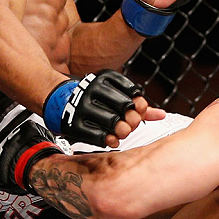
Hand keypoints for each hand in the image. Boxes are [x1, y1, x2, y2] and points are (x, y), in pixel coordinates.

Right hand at [44, 70, 164, 147]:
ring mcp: (82, 106)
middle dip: (132, 120)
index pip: (133, 92)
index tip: (138, 112)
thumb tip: (162, 115)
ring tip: (121, 132)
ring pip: (113, 122)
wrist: (57, 100)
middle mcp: (92, 89)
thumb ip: (137, 106)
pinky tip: (111, 139)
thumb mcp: (114, 96)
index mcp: (104, 78)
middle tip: (130, 125)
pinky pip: (97, 136)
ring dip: (122, 131)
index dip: (140, 106)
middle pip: (125, 108)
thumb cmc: (93, 100)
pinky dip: (109, 140)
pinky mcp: (73, 123)